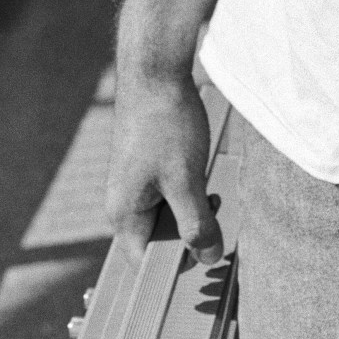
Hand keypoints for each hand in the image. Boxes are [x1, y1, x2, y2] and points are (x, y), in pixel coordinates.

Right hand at [105, 66, 221, 263]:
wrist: (155, 74)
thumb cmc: (166, 127)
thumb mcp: (186, 180)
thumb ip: (196, 223)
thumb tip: (209, 258)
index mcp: (124, 216)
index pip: (145, 262)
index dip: (176, 264)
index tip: (207, 251)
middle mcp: (123, 204)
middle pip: (159, 238)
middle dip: (190, 230)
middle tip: (216, 208)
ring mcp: (134, 184)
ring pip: (168, 213)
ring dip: (193, 207)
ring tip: (212, 189)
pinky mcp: (146, 166)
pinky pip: (169, 192)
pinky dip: (189, 188)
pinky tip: (202, 171)